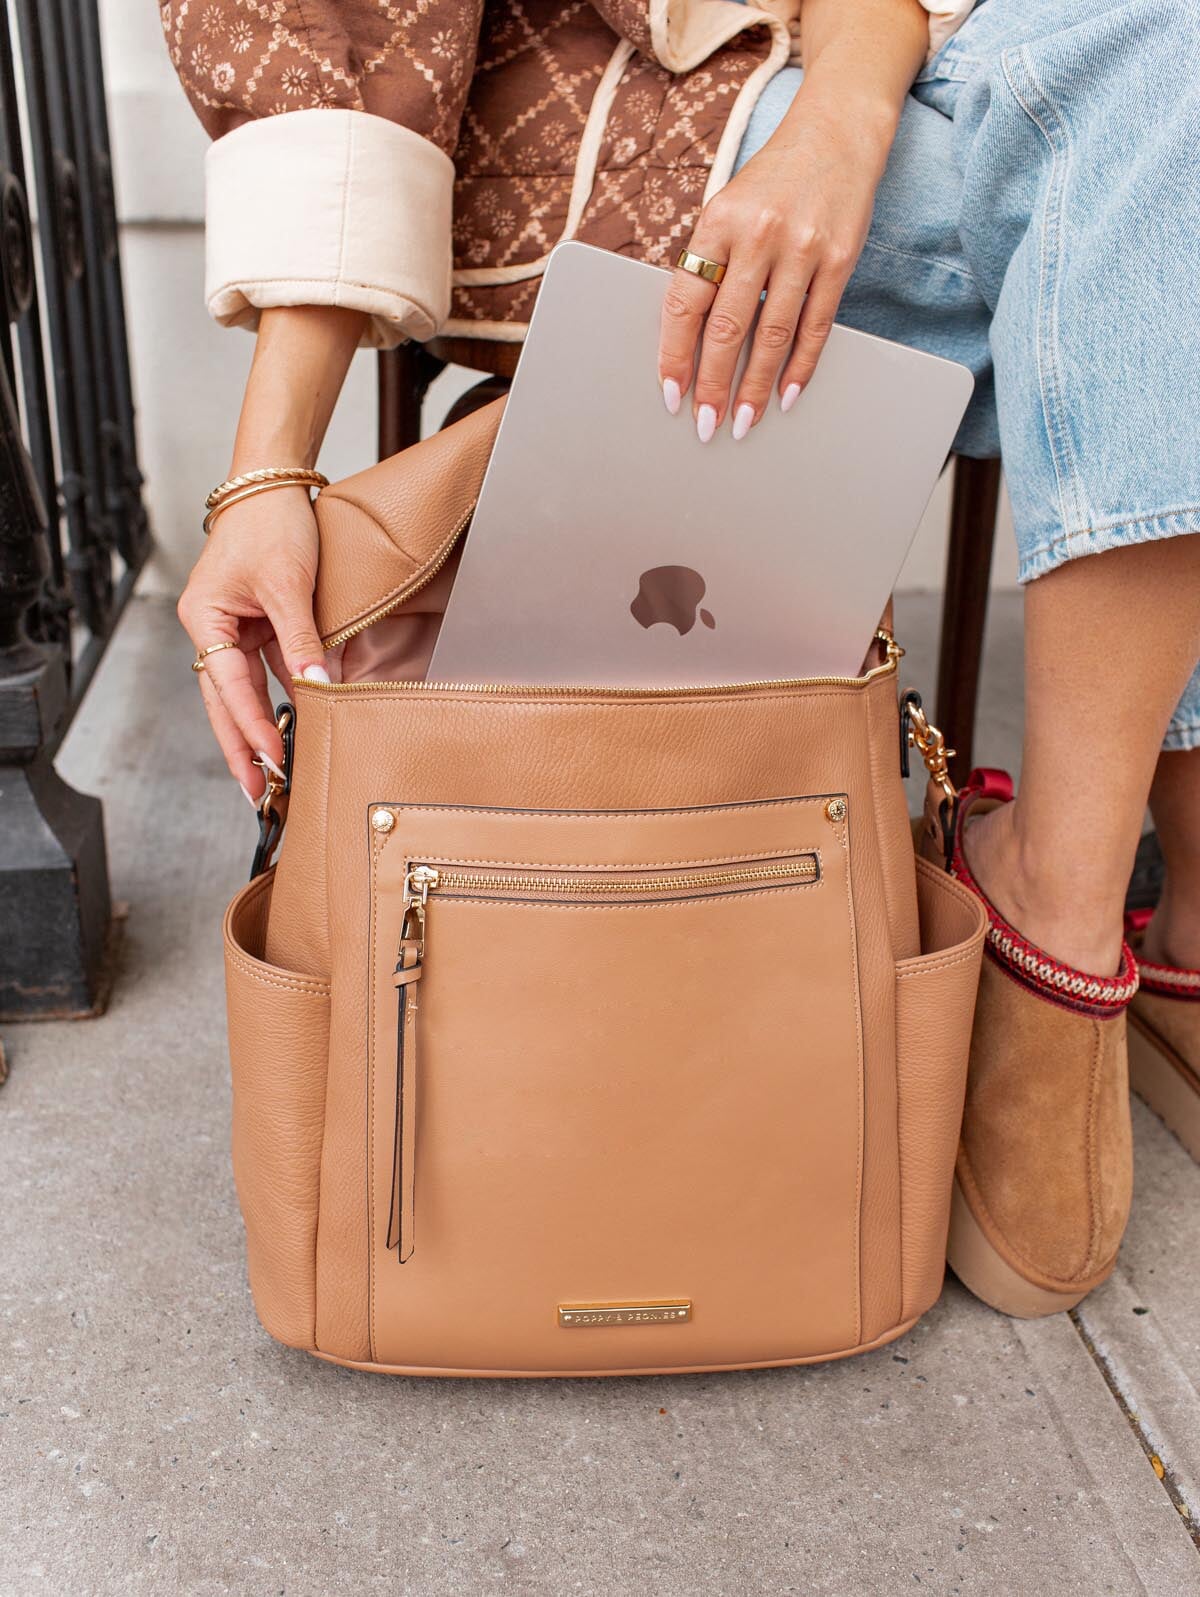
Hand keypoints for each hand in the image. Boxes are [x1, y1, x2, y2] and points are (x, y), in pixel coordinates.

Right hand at [177, 486, 331, 804]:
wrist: (273, 485)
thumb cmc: (271, 524)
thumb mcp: (288, 584)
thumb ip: (301, 638)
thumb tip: (317, 687)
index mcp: (205, 618)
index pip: (228, 686)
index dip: (251, 725)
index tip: (273, 759)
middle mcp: (213, 629)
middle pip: (225, 702)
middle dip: (241, 747)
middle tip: (257, 793)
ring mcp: (235, 631)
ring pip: (245, 693)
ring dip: (261, 729)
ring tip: (276, 774)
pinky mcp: (259, 628)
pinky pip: (268, 673)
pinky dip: (282, 699)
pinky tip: (297, 729)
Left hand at [657, 93, 892, 440]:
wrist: (837, 132)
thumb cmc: (772, 182)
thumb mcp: (728, 209)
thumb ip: (710, 264)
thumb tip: (687, 338)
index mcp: (717, 221)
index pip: (685, 301)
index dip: (675, 354)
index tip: (670, 393)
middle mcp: (758, 234)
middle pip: (727, 327)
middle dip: (713, 384)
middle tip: (705, 425)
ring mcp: (802, 247)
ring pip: (772, 334)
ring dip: (757, 386)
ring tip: (745, 421)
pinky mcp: (839, 258)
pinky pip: (816, 325)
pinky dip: (800, 365)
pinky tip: (787, 394)